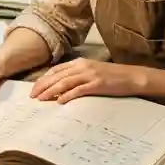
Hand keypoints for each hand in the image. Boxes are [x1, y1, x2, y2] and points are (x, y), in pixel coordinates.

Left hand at [30, 58, 144, 104]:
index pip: (57, 70)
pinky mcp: (97, 84)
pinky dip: (68, 95)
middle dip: (43, 85)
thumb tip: (61, 87)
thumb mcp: (92, 71)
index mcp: (80, 62)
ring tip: (40, 99)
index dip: (44, 78)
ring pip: (64, 82)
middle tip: (32, 96)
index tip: (34, 88)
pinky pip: (78, 90)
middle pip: (57, 76)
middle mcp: (83, 66)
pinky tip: (59, 102)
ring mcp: (90, 74)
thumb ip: (78, 76)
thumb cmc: (112, 76)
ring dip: (50, 91)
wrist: (132, 76)